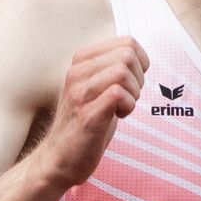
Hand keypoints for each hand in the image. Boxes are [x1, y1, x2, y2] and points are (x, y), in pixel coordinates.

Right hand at [36, 37, 149, 187]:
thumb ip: (112, 69)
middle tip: (128, 98)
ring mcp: (80, 93)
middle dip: (138, 78)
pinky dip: (128, 106)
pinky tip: (119, 116)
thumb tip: (140, 57)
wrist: (59, 159)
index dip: (140, 63)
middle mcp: (77, 73)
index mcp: (81, 62)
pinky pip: (118, 94)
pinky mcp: (86, 114)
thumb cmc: (84, 123)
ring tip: (122, 108)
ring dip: (133, 93)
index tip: (132, 83)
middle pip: (127, 54)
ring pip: (123, 71)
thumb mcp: (97, 88)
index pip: (127, 42)